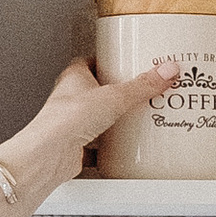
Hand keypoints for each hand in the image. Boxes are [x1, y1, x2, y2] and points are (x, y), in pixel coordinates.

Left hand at [0, 54, 178, 201]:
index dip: (105, 61)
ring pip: (94, 118)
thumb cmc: (66, 119)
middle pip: (94, 91)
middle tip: (135, 91)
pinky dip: (107, 148)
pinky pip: (94, 146)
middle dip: (114, 92)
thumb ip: (142, 86)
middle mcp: (69, 100)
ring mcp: (71, 124)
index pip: (89, 62)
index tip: (123, 61)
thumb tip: (166, 70)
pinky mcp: (75, 147)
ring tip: (134, 119)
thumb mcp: (114, 96)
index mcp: (73, 78)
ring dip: (111, 120)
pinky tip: (120, 149)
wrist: (50, 155)